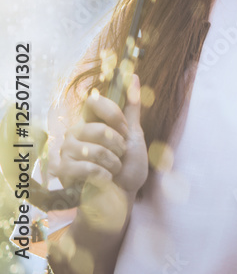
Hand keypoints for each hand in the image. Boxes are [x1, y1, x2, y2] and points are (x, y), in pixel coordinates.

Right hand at [57, 75, 147, 229]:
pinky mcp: (63, 171)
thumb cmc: (128, 167)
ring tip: (113, 170)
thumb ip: (132, 107)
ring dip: (112, 163)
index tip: (124, 130)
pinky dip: (103, 176)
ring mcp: (67, 151)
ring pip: (93, 150)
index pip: (95, 101)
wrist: (121, 196)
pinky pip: (85, 167)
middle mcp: (76, 132)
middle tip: (120, 156)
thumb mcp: (134, 135)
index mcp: (92, 121)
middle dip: (118, 146)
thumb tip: (135, 76)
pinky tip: (105, 180)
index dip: (114, 115)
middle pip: (98, 129)